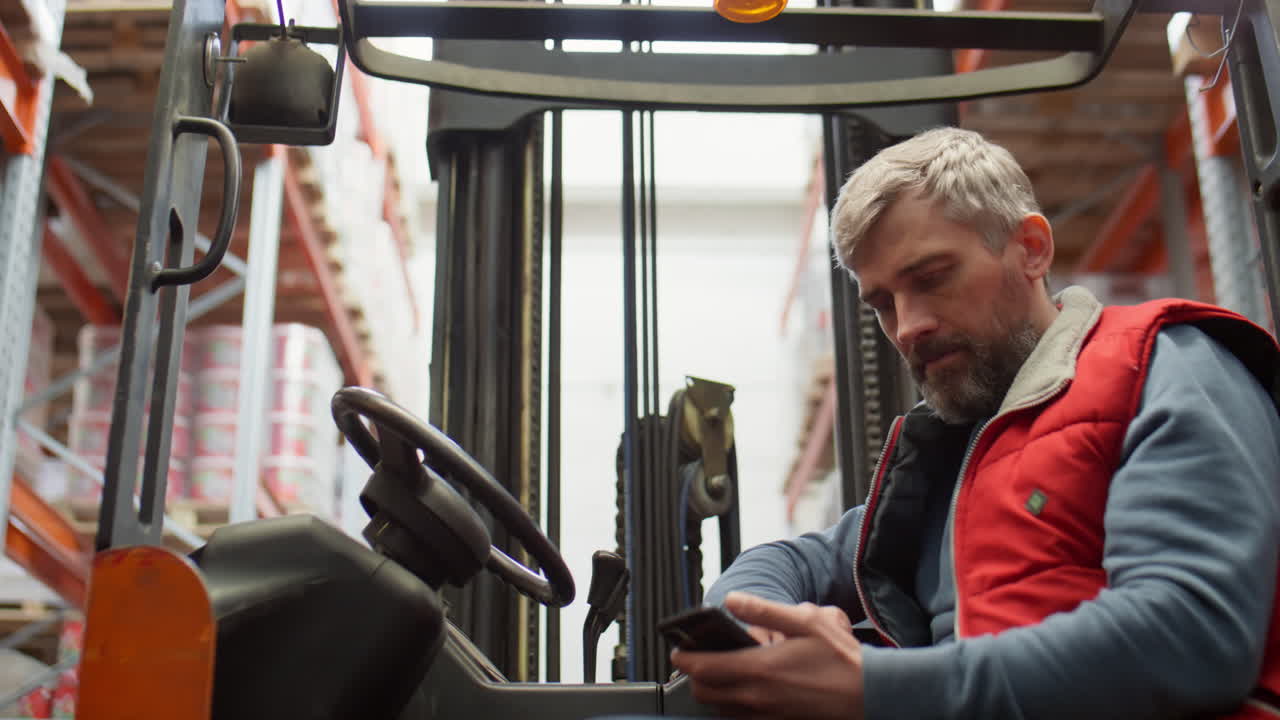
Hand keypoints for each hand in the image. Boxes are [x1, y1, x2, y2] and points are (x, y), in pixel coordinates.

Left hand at [670, 592, 864, 719]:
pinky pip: (741, 719)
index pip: (702, 669)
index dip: (684, 659)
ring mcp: (766, 716)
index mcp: (759, 669)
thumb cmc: (842, 659)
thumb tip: (732, 601)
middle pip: (704, 693)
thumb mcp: (806, 621)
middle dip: (695, 676)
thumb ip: (764, 611)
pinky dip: (734, 705)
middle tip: (699, 659)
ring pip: (720, 709)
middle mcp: (757, 698)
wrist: (871, 695)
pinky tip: (748, 688)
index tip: (679, 649)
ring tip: (723, 671)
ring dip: (714, 691)